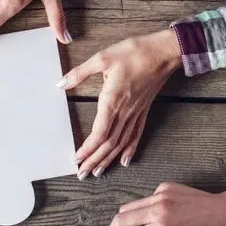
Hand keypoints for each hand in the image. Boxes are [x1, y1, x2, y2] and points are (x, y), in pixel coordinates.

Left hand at [61, 30, 181, 177]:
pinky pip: (137, 134)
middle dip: (94, 161)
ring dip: (108, 159)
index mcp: (112, 101)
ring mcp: (136, 113)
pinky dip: (130, 149)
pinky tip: (125, 161)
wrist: (164, 50)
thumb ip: (79, 73)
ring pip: (121, 143)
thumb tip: (60, 83)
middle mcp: (125, 112)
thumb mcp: (103, 58)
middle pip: (108, 144)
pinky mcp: (144, 110)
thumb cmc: (135, 52)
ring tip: (97, 173)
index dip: (87, 149)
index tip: (76, 159)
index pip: (99, 133)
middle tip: (81, 175)